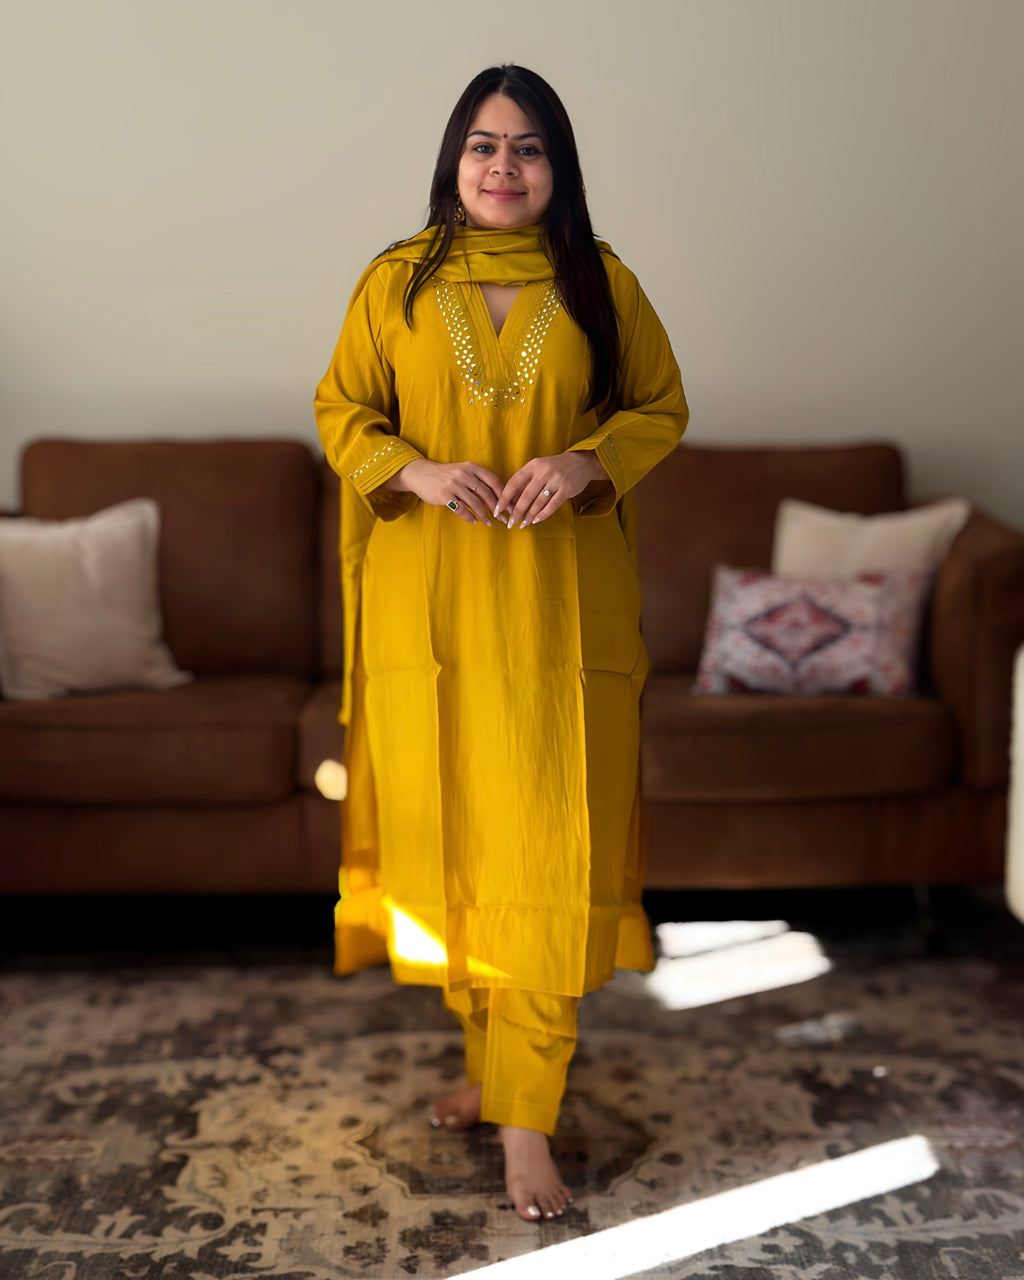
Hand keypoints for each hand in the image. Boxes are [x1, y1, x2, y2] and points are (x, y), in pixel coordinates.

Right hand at [385, 458, 503, 525]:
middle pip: (487, 494)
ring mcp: (454, 485)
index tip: (510, 506)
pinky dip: (469, 517)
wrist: (421, 474)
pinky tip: (474, 521)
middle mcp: (464, 475)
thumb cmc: (446, 475)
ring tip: (489, 523)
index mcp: (472, 468)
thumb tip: (498, 496)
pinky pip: (461, 509)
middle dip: (497, 508)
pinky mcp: (444, 495)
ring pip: (475, 503)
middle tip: (503, 519)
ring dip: (484, 515)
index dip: (504, 495)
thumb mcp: (463, 471)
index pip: (494, 481)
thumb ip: (478, 480)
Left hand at [496, 452, 608, 528]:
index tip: (497, 509)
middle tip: (510, 522)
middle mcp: (543, 472)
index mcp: (533, 465)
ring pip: (538, 503)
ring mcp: (556, 480)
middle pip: (525, 496)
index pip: (514, 483)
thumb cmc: (555, 467)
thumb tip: (509, 500)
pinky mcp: (566, 490)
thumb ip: (525, 482)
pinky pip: (551, 506)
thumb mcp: (538, 468)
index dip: (504, 498)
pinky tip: (535, 520)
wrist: (582, 462)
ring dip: (528, 516)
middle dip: (516, 512)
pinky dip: (542, 515)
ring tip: (522, 524)